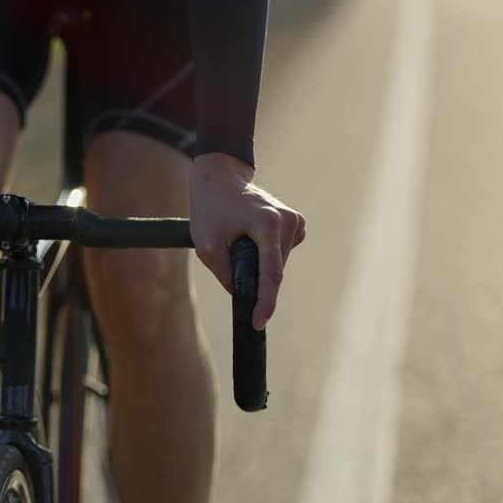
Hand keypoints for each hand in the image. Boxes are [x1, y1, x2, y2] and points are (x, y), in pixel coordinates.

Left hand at [189, 153, 305, 330]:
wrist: (220, 179)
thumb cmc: (210, 210)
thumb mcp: (207, 246)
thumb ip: (226, 274)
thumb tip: (244, 296)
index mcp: (268, 224)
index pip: (271, 273)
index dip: (265, 302)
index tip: (258, 323)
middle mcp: (288, 221)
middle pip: (274, 270)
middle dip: (254, 277)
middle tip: (230, 257)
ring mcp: (295, 221)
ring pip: (278, 263)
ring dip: (259, 265)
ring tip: (238, 240)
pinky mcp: (295, 223)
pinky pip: (280, 253)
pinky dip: (266, 255)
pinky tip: (251, 238)